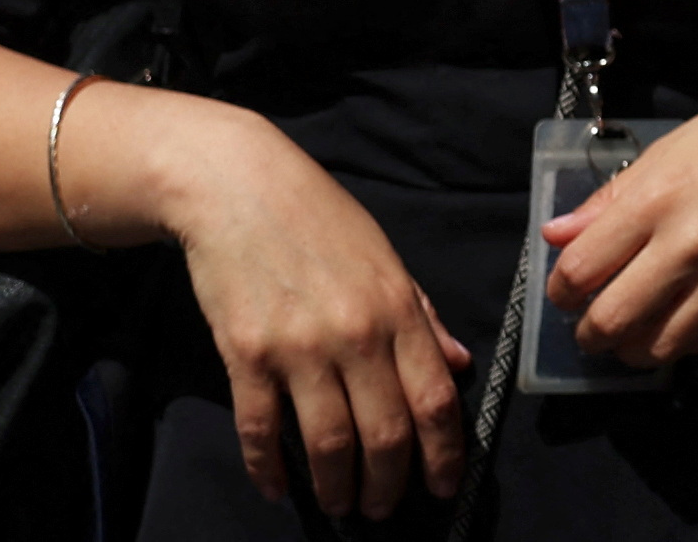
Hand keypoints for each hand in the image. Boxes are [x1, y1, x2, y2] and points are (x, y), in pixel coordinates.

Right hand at [159, 105, 470, 520]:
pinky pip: (261, 428)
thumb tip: (458, 364)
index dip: (443, 453)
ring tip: (340, 506)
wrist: (239, 188)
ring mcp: (298, 347)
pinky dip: (269, 468)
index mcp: (398, 309)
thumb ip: (423, 317)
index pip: (435, 398)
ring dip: (336, 487)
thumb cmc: (321, 220)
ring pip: (328, 442)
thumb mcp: (386, 259)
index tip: (442, 486)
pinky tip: (277, 488)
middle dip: (390, 485)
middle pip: (385, 432)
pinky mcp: (245, 355)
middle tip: (384, 509)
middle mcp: (355, 334)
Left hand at [540, 84, 697, 367]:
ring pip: (655, 348)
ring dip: (632, 346)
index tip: (566, 288)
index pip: (580, 271)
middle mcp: (690, 246)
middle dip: (588, 331)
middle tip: (591, 322)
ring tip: (634, 328)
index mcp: (658, 200)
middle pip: (610, 322)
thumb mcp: (669, 150)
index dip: (559, 289)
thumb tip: (559, 235)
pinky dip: (681, 341)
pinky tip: (678, 320)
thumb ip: (610, 199)